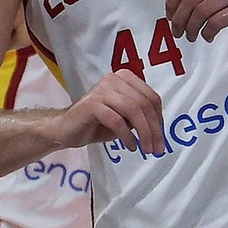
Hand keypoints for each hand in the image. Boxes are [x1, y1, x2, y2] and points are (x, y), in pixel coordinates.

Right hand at [50, 69, 165, 154]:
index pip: (151, 97)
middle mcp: (114, 79)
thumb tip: (160, 128)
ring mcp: (102, 90)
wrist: (66, 129)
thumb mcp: (124, 117)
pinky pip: (116, 120)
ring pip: (133, 110)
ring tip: (146, 149)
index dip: (159, 119)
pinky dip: (126, 135)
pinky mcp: (92, 104)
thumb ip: (140, 115)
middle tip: (157, 148)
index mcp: (125, 78)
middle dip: (154, 129)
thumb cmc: (98, 123)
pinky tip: (130, 146)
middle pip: (144, 104)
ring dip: (144, 133)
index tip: (161, 138)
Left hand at [166, 0, 227, 41]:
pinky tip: (207, 35)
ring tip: (191, 35)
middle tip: (177, 31)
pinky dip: (207, 32)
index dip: (171, 1)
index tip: (170, 15)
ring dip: (191, 28)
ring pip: (201, 11)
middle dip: (179, 19)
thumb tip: (171, 9)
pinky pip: (215, 21)